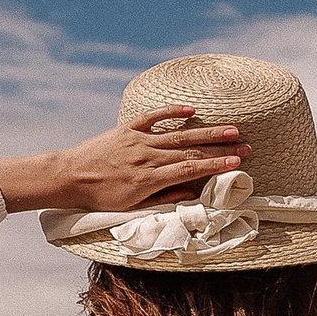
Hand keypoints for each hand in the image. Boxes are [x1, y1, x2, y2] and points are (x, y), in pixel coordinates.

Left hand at [0, 108, 248, 216]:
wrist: (69, 176)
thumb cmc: (100, 197)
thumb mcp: (132, 205)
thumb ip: (163, 197)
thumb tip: (190, 191)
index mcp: (152, 178)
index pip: (192, 169)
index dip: (217, 165)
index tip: (238, 163)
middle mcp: (149, 156)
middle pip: (192, 150)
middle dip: (221, 148)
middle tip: (247, 145)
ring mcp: (139, 140)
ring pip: (180, 134)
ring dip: (207, 131)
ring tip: (231, 129)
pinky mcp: (127, 129)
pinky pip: (153, 118)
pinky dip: (171, 112)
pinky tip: (190, 110)